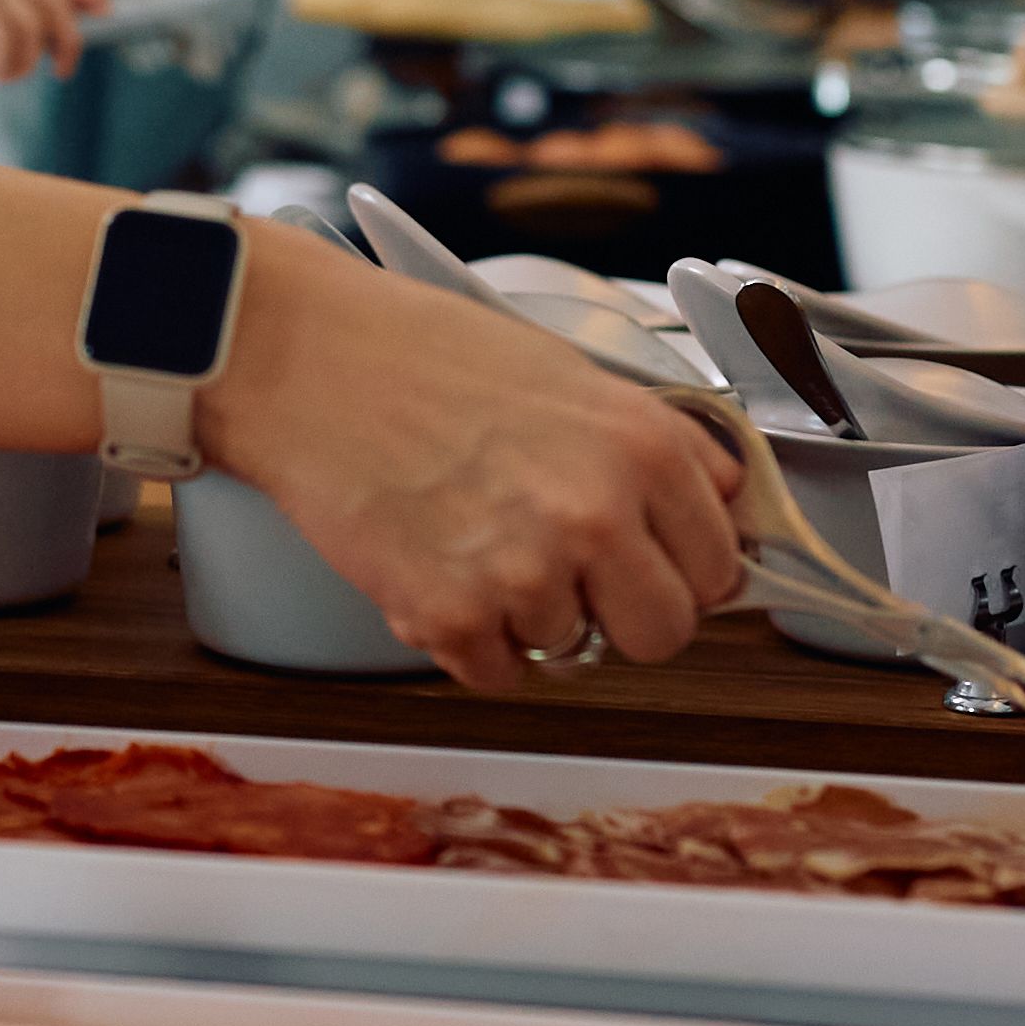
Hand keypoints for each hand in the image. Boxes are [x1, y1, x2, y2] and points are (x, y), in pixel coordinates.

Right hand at [194, 234, 750, 689]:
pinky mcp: (449, 616)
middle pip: (665, 634)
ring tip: (474, 539)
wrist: (303, 359)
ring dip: (529, 614)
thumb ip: (654, 445)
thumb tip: (718, 501)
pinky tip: (438, 567)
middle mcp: (597, 513)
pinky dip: (467, 638)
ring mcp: (524, 572)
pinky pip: (495, 672)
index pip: (721, 564)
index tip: (652, 560)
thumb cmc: (422, 352)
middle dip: (623, 615)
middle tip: (574, 577)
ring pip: (570, 651)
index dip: (683, 566)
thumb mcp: (571, 372)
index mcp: (642, 445)